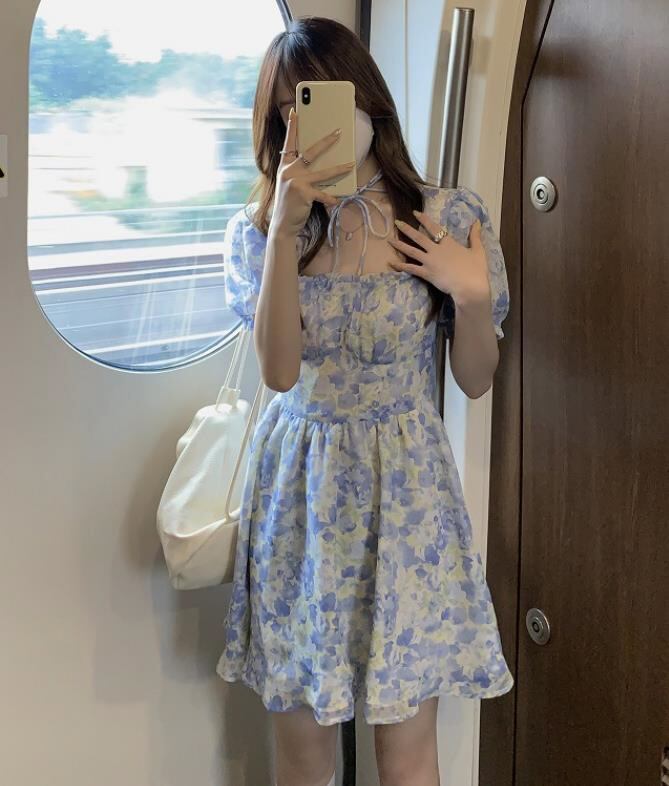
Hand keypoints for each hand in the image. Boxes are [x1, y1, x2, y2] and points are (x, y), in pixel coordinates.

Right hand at [269, 107, 354, 237]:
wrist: (282, 225)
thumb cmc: (290, 204)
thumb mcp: (291, 185)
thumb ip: (301, 173)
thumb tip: (321, 165)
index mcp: (285, 166)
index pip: (289, 143)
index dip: (292, 127)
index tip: (295, 112)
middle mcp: (289, 171)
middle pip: (310, 152)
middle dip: (326, 141)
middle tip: (339, 132)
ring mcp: (296, 182)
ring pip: (323, 172)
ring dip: (339, 167)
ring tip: (351, 163)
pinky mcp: (303, 194)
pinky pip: (323, 194)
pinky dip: (330, 198)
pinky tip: (336, 200)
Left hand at [387, 210, 490, 305]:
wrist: (470, 286)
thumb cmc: (475, 269)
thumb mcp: (478, 250)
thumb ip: (475, 235)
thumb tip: (477, 221)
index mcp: (448, 243)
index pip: (434, 228)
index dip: (424, 219)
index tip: (415, 213)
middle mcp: (436, 250)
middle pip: (418, 237)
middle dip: (407, 229)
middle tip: (397, 222)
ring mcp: (429, 261)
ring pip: (411, 251)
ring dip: (400, 245)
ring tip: (389, 240)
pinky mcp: (426, 274)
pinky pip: (411, 268)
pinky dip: (400, 265)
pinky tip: (391, 263)